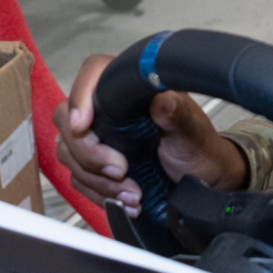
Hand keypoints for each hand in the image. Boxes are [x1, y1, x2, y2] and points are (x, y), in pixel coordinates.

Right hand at [52, 52, 246, 210]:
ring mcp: (99, 138)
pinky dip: (99, 193)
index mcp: (129, 89)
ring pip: (68, 154)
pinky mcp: (96, 166)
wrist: (204, 181)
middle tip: (121, 170)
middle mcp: (109, 109)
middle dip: (90, 152)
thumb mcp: (192, 130)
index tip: (84, 125)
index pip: (92, 72)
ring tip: (133, 192)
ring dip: (97, 180)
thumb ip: (176, 114)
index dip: (80, 96)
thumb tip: (160, 100)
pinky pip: (78, 179)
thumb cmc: (199, 147)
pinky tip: (126, 199)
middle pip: (68, 120)